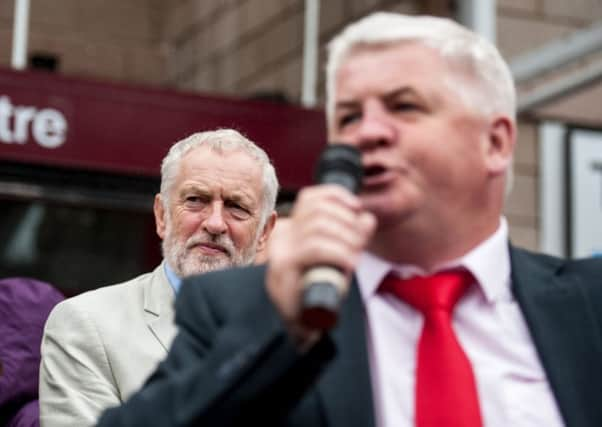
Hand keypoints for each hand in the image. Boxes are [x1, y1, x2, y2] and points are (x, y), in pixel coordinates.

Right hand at [266, 184, 375, 345]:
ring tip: (354, 257)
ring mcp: (279, 253)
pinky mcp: (282, 269)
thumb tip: (367, 218)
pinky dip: (338, 253)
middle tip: (360, 242)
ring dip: (346, 240)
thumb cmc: (318, 294)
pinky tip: (348, 264)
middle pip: (318, 211)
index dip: (337, 196)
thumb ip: (352, 237)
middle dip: (347, 223)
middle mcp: (281, 237)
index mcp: (291, 229)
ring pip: (318, 228)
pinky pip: (315, 248)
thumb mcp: (338, 259)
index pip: (311, 197)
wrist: (298, 330)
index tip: (357, 208)